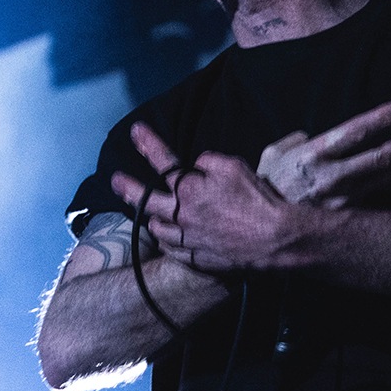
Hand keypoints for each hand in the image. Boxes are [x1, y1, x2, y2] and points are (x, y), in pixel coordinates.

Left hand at [110, 123, 295, 273]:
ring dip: (149, 218)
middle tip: (115, 181)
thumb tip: (196, 165)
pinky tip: (167, 238)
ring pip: (157, 228)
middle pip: (146, 200)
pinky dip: (167, 241)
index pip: (163, 161)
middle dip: (127, 188)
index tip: (135, 131)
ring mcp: (188, 239)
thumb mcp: (234, 166)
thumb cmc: (257, 199)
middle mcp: (182, 215)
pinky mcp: (197, 259)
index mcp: (189, 190)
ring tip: (145, 213)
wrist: (275, 239)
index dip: (148, 144)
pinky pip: (172, 250)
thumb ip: (208, 161)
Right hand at [256, 101, 390, 206]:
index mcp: (312, 156)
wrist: (261, 232)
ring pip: (381, 176)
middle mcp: (330, 176)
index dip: (379, 121)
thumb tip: (307, 135)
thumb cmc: (265, 187)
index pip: (352, 133)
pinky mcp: (345, 216)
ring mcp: (340, 199)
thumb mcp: (271, 156)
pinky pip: (375, 194)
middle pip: (377, 157)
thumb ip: (292, 141)